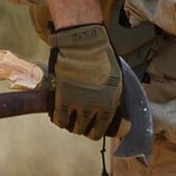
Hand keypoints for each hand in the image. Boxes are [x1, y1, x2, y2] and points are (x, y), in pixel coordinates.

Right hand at [47, 23, 122, 139]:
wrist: (83, 43)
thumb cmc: (101, 58)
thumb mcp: (116, 80)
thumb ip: (114, 98)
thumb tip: (114, 113)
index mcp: (111, 103)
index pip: (104, 129)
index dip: (98, 130)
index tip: (96, 129)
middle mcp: (94, 107)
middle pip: (88, 131)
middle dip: (86, 128)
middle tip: (82, 123)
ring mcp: (77, 104)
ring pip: (74, 127)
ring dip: (73, 125)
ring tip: (72, 119)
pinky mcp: (61, 99)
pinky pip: (59, 119)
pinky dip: (60, 120)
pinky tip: (61, 116)